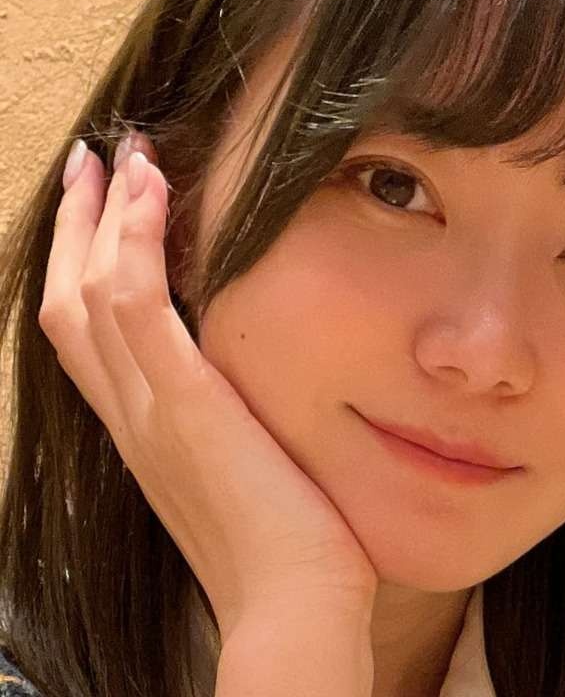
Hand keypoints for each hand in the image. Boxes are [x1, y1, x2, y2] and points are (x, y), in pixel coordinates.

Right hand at [38, 133, 377, 639]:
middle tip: (95, 164)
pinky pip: (136, 303)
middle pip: (70, 301)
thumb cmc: (286, 544)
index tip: (105, 210)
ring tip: (124, 156)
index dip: (84, 266)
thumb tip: (253, 383)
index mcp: (143, 431)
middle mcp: (129, 416)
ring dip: (103, 215)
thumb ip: (229, 423)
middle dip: (80, 227)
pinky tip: (149, 190)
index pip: (89, 334)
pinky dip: (131, 240)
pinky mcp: (185, 401)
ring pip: (90, 291)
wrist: (294, 607)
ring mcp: (149, 408)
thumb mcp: (244, 470)